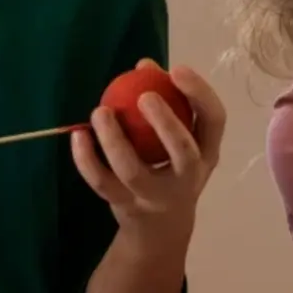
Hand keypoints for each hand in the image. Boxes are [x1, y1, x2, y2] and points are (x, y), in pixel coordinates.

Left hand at [71, 63, 224, 236]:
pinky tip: (78, 135)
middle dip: (165, 123)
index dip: (199, 94)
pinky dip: (86, 159)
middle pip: (183, 152)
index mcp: (207, 153)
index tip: (176, 70)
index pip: (214, 121)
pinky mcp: (124, 206)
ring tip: (100, 112)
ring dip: (114, 139)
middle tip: (144, 95)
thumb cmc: (172, 169)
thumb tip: (144, 64)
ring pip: (133, 170)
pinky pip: (102, 183)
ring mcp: (154, 196)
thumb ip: (168, 101)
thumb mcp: (182, 139)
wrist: (161, 228)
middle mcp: (187, 178)